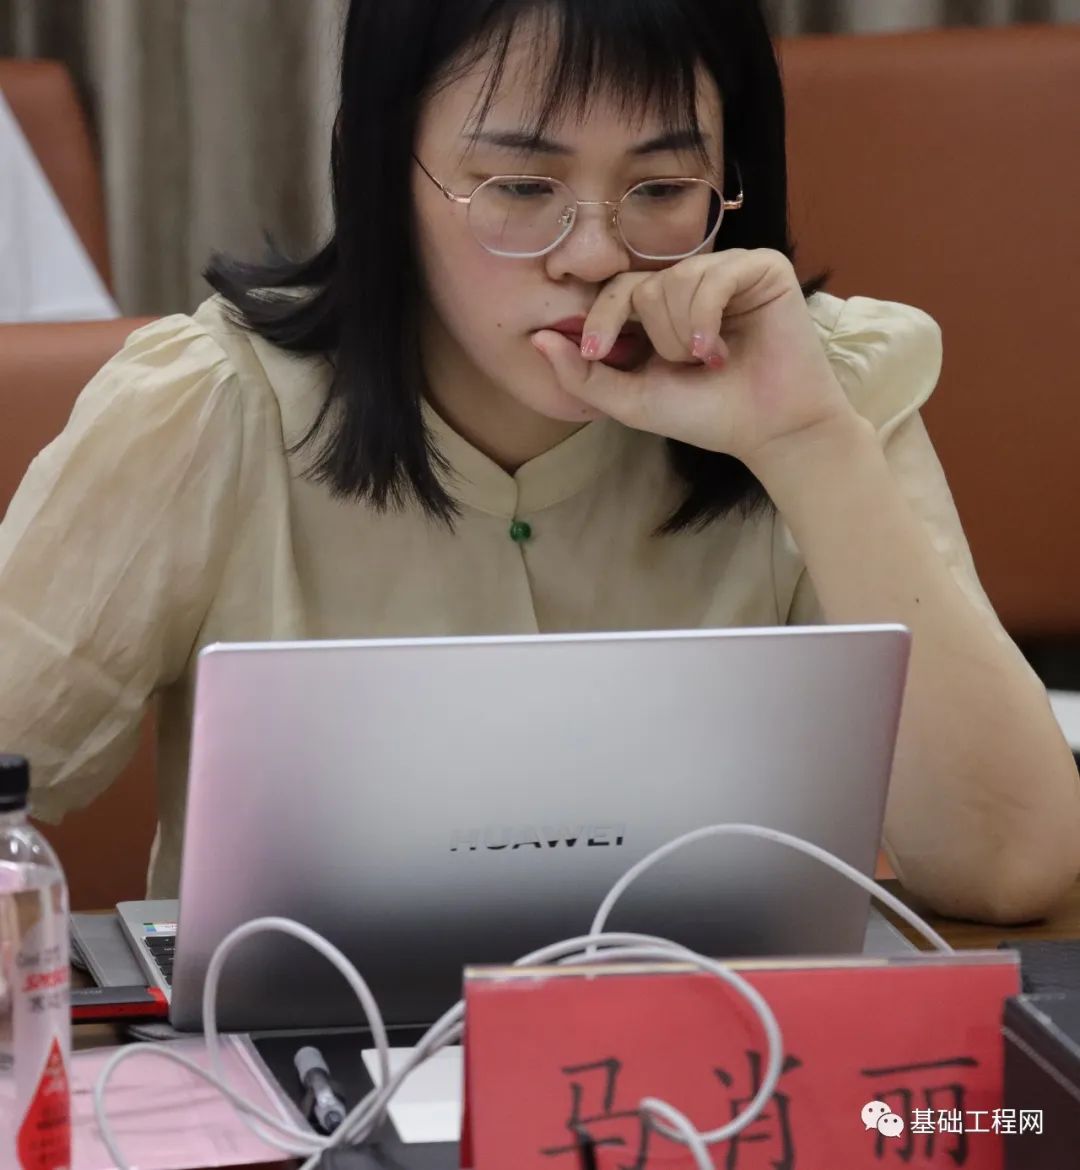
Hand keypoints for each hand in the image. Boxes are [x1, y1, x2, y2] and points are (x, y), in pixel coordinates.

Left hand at [532, 249, 857, 468]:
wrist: (768, 429)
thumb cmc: (704, 414)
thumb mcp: (631, 400)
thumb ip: (582, 375)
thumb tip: (535, 341)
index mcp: (659, 310)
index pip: (614, 290)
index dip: (601, 317)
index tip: (594, 351)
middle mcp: (690, 283)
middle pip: (642, 285)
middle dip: (656, 337)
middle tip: (686, 366)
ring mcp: (726, 272)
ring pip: (675, 281)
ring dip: (683, 334)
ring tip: (711, 360)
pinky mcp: (761, 268)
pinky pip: (713, 277)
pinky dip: (706, 318)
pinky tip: (719, 351)